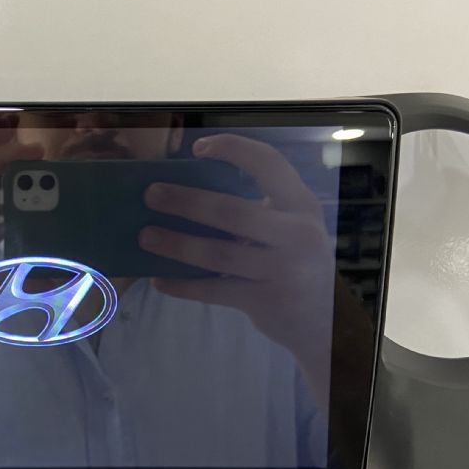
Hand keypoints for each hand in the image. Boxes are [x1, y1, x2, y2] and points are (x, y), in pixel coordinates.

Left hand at [138, 133, 333, 359]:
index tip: (197, 147)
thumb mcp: (288, 229)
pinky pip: (214, 290)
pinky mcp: (266, 301)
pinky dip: (183, 286)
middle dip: (185, 201)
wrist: (322, 320)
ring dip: (177, 244)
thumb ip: (255, 212)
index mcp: (301, 205)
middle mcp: (298, 234)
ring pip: (219, 253)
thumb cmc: (293, 262)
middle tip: (151, 195)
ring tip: (146, 236)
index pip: (269, 164)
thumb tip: (187, 196)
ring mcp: (284, 270)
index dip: (233, 149)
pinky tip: (159, 280)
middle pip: (232, 211)